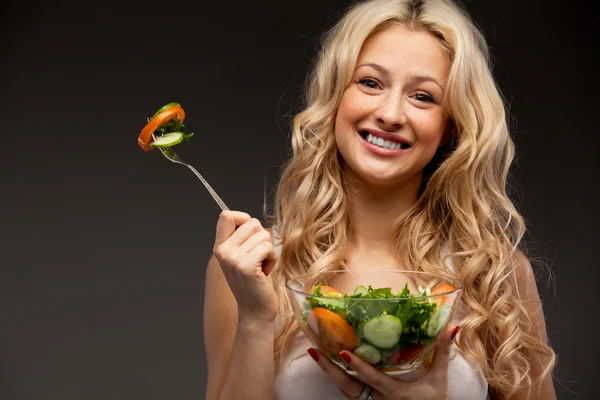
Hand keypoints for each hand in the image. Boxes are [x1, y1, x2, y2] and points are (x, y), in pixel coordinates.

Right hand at [213, 210, 278, 322]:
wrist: (255, 312)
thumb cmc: (253, 283)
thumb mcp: (240, 258)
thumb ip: (240, 239)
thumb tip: (249, 220)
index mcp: (220, 247)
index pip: (225, 216)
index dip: (243, 217)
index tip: (252, 233)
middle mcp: (223, 251)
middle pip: (252, 222)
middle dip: (262, 237)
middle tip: (258, 258)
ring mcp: (233, 259)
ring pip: (263, 235)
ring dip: (269, 250)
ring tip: (261, 267)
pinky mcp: (246, 266)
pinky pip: (268, 247)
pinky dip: (272, 258)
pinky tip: (265, 272)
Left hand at [308, 324, 459, 399]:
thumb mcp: (439, 380)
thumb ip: (442, 353)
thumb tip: (452, 327)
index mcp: (395, 394)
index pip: (373, 379)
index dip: (358, 367)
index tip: (343, 352)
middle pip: (348, 388)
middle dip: (329, 370)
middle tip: (313, 351)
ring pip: (345, 391)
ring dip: (330, 373)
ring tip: (316, 353)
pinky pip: (349, 393)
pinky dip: (338, 380)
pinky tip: (330, 365)